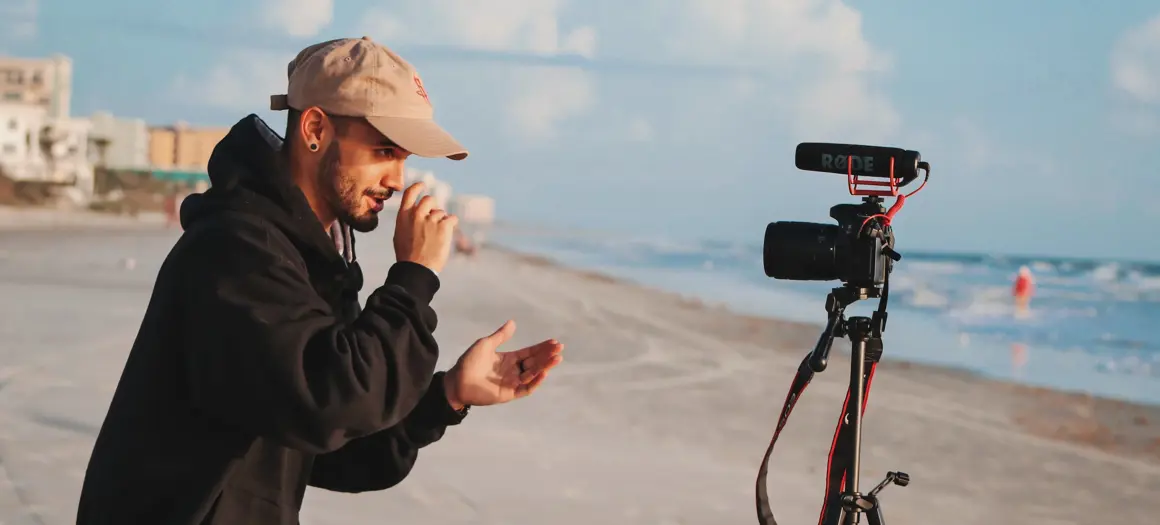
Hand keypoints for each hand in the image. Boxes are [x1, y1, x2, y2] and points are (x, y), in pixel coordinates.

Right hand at [393, 182, 456, 272]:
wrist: (417, 268)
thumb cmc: (407, 256)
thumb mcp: (400, 235)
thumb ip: (407, 221)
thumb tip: (413, 213)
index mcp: (403, 216)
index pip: (410, 193)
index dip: (418, 187)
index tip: (423, 185)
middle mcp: (417, 214)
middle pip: (429, 200)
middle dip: (434, 206)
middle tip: (435, 217)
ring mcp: (431, 220)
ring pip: (441, 213)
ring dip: (442, 221)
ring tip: (437, 237)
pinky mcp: (444, 226)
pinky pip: (452, 219)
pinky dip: (452, 224)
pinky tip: (449, 232)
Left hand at [443, 320, 562, 408]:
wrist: (458, 381)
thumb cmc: (469, 362)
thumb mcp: (486, 344)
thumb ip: (501, 336)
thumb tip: (513, 322)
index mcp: (509, 359)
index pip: (529, 353)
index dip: (541, 348)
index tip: (553, 342)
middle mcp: (513, 371)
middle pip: (534, 363)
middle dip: (547, 356)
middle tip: (559, 349)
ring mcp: (512, 383)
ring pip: (533, 374)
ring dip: (545, 367)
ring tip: (556, 358)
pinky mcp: (509, 394)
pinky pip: (526, 388)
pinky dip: (535, 381)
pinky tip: (543, 373)